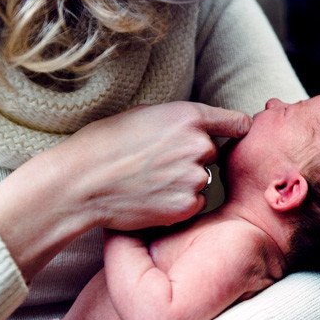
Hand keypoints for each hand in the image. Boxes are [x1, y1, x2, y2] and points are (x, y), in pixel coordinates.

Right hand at [52, 101, 249, 228]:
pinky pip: (195, 203)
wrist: (82, 182)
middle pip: (213, 152)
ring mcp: (194, 177)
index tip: (235, 134)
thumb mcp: (145, 114)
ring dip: (186, 181)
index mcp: (189, 116)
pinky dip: (179, 203)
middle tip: (160, 162)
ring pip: (203, 179)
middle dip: (194, 157)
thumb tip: (199, 126)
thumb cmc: (105, 143)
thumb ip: (180, 120)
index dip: (235, 129)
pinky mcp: (187, 205)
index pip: (237, 122)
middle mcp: (199, 145)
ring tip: (151, 180)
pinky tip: (152, 197)